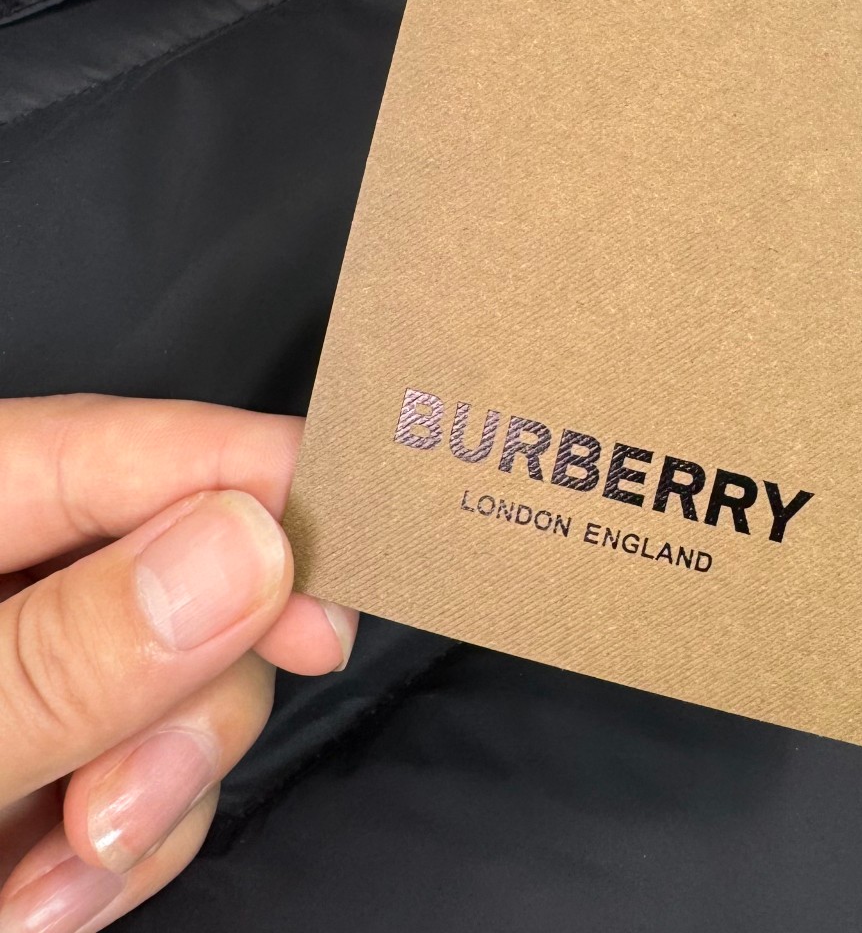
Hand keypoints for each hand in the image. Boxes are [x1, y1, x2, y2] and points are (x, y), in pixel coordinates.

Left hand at [0, 396, 356, 932]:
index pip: (123, 448)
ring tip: (49, 901)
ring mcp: (28, 678)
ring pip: (188, 688)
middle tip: (115, 818)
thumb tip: (251, 548)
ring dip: (147, 804)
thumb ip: (58, 653)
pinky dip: (126, 850)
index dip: (251, 477)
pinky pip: (152, 776)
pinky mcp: (45, 766)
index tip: (356, 546)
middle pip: (185, 579)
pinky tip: (49, 909)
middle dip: (180, 707)